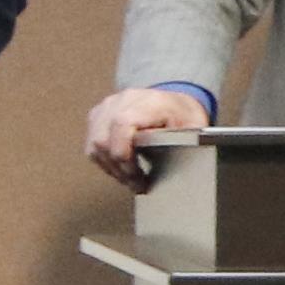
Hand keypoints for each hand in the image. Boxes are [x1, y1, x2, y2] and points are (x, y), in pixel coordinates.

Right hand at [84, 83, 211, 190]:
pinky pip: (92, 144)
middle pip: (103, 138)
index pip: (121, 123)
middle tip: (136, 184)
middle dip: (118, 168)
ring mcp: (107, 107)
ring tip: (129, 179)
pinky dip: (104, 161)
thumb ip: (178, 140)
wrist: (173, 103)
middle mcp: (123, 100)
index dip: (123, 152)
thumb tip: (161, 153)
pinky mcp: (97, 116)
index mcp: (149, 102)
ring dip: (110, 167)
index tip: (136, 173)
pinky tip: (120, 169)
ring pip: (94, 145)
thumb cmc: (182, 116)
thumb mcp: (192, 128)